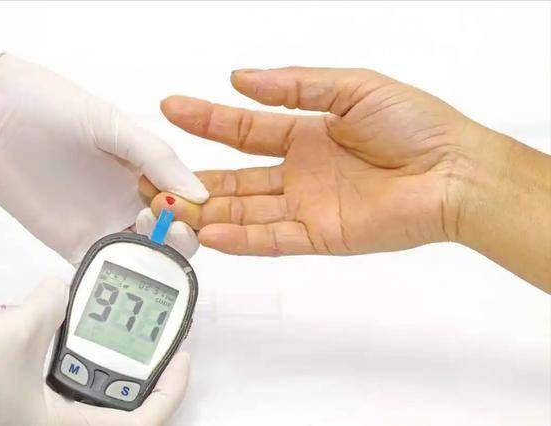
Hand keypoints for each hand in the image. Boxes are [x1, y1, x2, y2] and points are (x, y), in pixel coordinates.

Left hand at [0, 49, 206, 262]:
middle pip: (171, 234)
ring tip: (145, 230)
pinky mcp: (72, 242)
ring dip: (157, 254)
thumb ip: (159, 159)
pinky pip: (105, 266)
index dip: (196, 211)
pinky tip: (131, 265)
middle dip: (182, 235)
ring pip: (144, 254)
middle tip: (170, 223)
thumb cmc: (51, 106)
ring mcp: (102, 222)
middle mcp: (128, 199)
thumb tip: (201, 196)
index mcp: (144, 169)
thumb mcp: (114, 125)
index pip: (185, 200)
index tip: (192, 209)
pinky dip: (123, 272)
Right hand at [0, 279, 189, 424]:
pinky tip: (69, 319)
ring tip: (116, 319)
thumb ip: (52, 303)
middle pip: (117, 400)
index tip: (184, 356)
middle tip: (152, 332)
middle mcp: (54, 424)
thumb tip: (61, 287)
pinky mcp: (14, 397)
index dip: (172, 390)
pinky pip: (58, 375)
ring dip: (103, 352)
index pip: (142, 422)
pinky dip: (70, 348)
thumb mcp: (19, 332)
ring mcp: (33, 412)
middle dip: (140, 366)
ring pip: (87, 385)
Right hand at [143, 67, 484, 254]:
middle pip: (235, 177)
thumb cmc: (416, 124)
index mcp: (306, 134)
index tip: (171, 109)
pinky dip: (240, 238)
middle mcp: (300, 172)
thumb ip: (294, 86)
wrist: (454, 171)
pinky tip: (210, 233)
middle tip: (154, 176)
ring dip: (207, 211)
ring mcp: (307, 205)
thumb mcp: (351, 88)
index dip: (207, 119)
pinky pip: (271, 239)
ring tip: (169, 207)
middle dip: (194, 178)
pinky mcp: (320, 235)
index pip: (243, 129)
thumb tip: (239, 79)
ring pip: (245, 211)